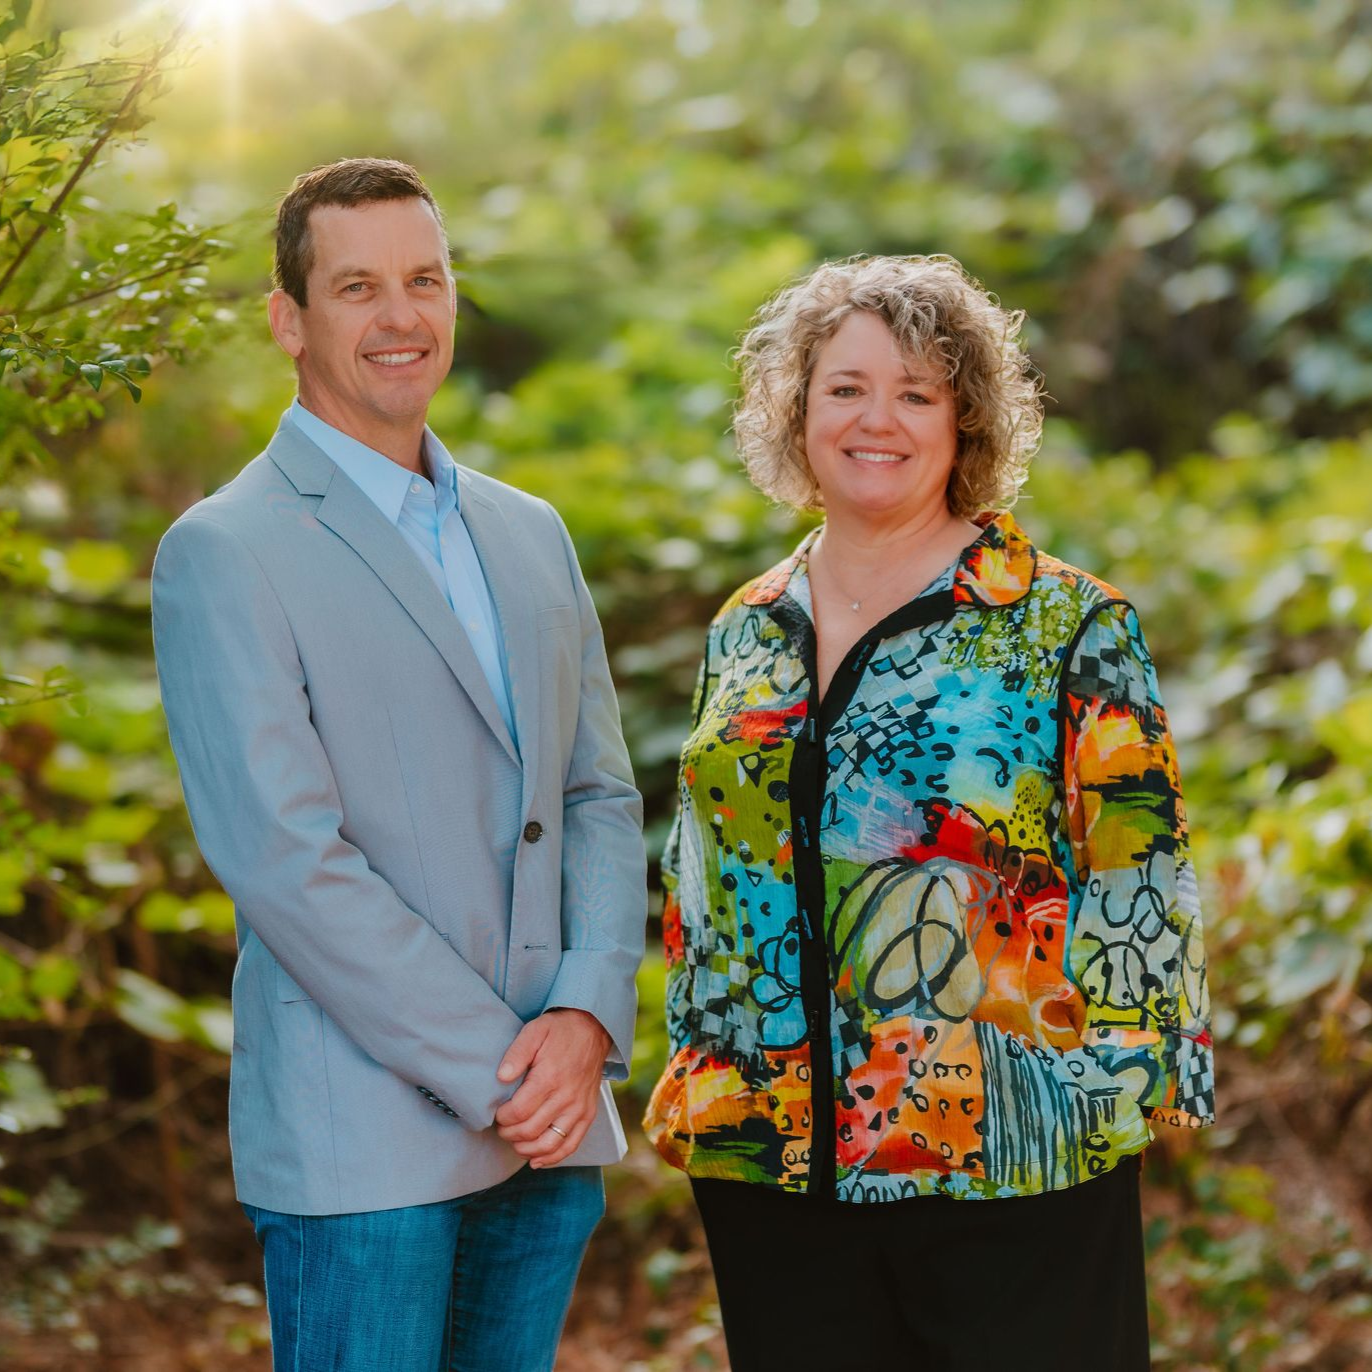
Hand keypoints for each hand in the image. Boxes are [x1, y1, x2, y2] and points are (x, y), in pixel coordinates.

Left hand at [494, 1009, 610, 1167]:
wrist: (593, 1029)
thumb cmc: (560, 1031)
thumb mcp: (535, 1031)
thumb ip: (516, 1053)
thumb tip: (501, 1077)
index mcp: (549, 1078)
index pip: (518, 1112)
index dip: (502, 1118)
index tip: (497, 1113)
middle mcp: (566, 1097)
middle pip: (530, 1131)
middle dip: (509, 1134)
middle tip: (502, 1127)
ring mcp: (579, 1108)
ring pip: (549, 1144)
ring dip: (527, 1150)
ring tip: (515, 1142)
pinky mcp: (588, 1115)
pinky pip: (571, 1145)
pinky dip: (552, 1158)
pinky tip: (536, 1160)